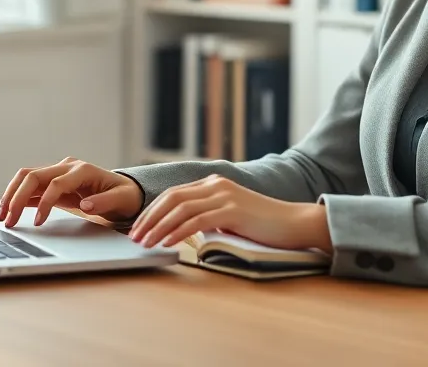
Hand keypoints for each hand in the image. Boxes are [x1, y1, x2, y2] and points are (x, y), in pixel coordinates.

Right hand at [0, 157, 143, 227]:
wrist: (124, 190)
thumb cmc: (124, 195)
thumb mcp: (121, 200)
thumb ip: (104, 202)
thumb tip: (85, 205)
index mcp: (82, 170)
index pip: (55, 183)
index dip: (44, 203)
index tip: (37, 222)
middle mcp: (66, 167)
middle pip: (33, 176)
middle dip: (17, 197)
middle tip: (7, 219)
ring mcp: (58, 172)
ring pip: (26, 178)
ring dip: (12, 195)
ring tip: (2, 216)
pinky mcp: (53, 182)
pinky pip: (31, 187)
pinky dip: (18, 198)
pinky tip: (9, 212)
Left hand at [129, 174, 331, 252]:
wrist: (294, 223)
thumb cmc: (263, 226)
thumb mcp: (230, 217)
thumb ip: (209, 217)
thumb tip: (186, 230)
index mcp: (213, 184)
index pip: (173, 194)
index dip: (152, 210)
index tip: (138, 227)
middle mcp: (215, 185)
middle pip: (171, 198)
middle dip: (149, 217)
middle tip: (134, 236)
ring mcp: (224, 196)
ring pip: (180, 208)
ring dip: (159, 227)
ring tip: (145, 243)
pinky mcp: (232, 210)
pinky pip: (197, 220)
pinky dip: (178, 232)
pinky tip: (167, 242)